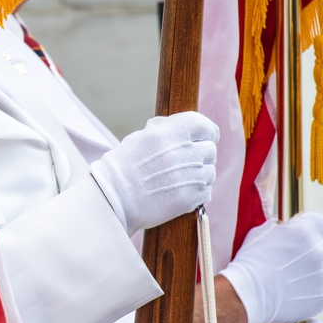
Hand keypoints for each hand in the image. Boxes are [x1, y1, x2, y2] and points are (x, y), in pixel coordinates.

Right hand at [89, 111, 217, 235]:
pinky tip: (180, 190)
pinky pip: (206, 190)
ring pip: (210, 171)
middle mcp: (181, 152)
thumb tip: (187, 127)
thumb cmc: (124, 166)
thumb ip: (166, 129)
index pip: (204, 125)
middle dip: (200, 154)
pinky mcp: (190, 198)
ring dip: (200, 173)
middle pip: (210, 149)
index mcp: (168, 133)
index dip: (207, 131)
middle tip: (186, 161)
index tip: (206, 137)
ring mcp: (188, 176)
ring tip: (179, 178)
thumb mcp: (140, 137)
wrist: (113, 197)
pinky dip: (197, 191)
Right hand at [218, 212, 322, 322]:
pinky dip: (307, 292)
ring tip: (286, 279)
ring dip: (311, 273)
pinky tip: (287, 292)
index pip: (320, 222)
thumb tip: (283, 227)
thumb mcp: (260, 233)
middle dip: (313, 251)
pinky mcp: (320, 297)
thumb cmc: (250, 261)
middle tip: (293, 258)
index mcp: (305, 231)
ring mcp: (322, 277)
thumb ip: (279, 227)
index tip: (300, 234)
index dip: (309, 227)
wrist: (247, 293)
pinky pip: (318, 291)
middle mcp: (319, 252)